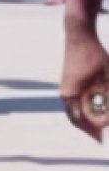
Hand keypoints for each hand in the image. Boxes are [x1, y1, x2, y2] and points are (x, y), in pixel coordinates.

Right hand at [61, 25, 108, 141]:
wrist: (78, 33)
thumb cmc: (93, 53)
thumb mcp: (107, 75)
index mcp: (71, 92)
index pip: (79, 120)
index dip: (92, 130)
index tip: (101, 137)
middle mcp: (65, 91)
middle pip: (75, 117)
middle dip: (89, 127)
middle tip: (100, 135)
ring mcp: (66, 85)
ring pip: (74, 110)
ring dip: (86, 118)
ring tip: (98, 123)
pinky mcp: (69, 81)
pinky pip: (74, 102)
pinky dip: (83, 108)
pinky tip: (94, 107)